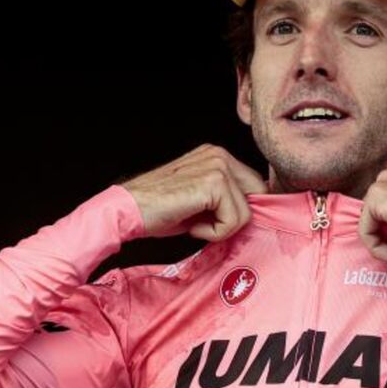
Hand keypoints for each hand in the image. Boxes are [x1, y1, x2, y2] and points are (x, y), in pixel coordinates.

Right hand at [120, 144, 267, 241]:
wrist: (128, 211)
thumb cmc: (159, 210)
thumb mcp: (201, 200)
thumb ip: (227, 199)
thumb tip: (254, 214)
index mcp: (217, 155)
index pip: (255, 185)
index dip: (243, 209)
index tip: (219, 221)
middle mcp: (219, 155)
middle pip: (258, 196)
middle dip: (235, 218)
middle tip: (206, 224)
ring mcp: (218, 166)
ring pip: (246, 213)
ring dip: (221, 228)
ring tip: (194, 223)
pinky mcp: (214, 183)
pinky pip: (234, 221)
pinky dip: (214, 232)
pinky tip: (191, 225)